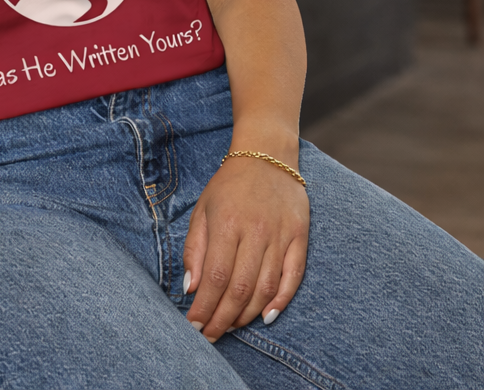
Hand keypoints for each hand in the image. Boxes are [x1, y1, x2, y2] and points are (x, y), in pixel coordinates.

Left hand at [183, 154, 308, 341]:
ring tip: (231, 326)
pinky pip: (293, 277)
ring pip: (265, 288)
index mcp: (227, 224)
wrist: (266, 156)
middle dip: (223, 318)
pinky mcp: (300, 237)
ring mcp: (281, 235)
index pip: (215, 277)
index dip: (205, 306)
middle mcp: (255, 232)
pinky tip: (266, 316)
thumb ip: (195, 249)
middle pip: (240, 288)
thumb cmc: (228, 185)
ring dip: (247, 314)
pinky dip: (280, 301)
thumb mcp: (202, 210)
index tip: (194, 325)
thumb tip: (191, 287)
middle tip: (211, 335)